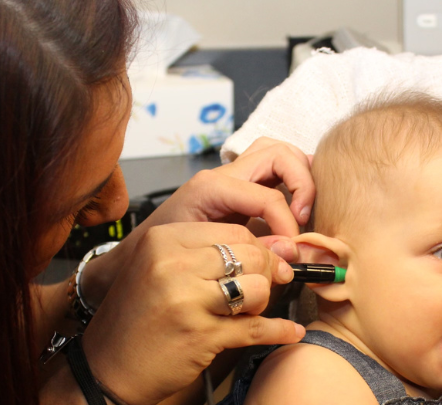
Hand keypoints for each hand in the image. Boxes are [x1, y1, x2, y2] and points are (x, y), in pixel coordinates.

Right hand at [80, 222, 305, 404]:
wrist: (107, 368)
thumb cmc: (137, 318)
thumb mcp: (163, 271)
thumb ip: (213, 255)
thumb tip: (281, 246)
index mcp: (162, 239)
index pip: (234, 231)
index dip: (259, 247)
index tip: (265, 263)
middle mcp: (172, 264)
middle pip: (250, 255)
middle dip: (267, 273)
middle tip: (262, 288)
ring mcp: (186, 301)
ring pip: (258, 288)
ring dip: (262, 303)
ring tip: (249, 312)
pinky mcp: (200, 336)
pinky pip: (257, 329)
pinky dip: (279, 331)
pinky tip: (289, 331)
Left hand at [140, 137, 313, 260]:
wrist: (138, 254)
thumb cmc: (166, 255)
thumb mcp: (206, 255)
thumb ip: (250, 252)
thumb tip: (291, 251)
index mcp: (212, 186)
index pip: (268, 196)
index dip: (289, 224)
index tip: (292, 250)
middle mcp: (224, 173)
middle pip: (279, 153)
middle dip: (302, 184)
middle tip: (303, 218)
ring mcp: (233, 175)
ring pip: (279, 153)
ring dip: (299, 176)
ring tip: (302, 211)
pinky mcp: (239, 186)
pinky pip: (273, 168)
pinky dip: (292, 179)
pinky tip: (296, 206)